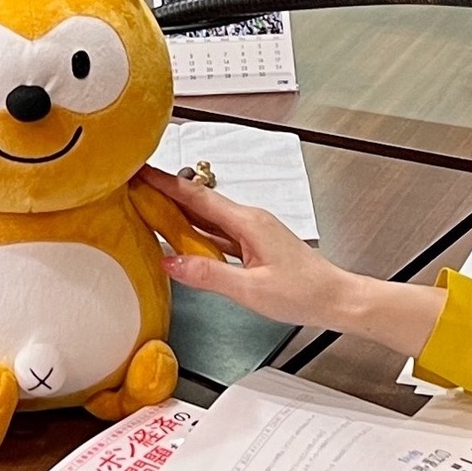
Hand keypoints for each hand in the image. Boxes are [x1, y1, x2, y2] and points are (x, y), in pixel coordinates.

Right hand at [136, 166, 442, 358]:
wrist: (336, 298)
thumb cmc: (304, 293)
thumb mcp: (250, 289)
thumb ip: (209, 275)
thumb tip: (171, 263)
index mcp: (248, 222)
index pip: (197, 198)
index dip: (166, 184)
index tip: (141, 172)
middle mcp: (249, 220)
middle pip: (199, 203)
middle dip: (166, 193)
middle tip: (135, 186)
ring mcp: (253, 232)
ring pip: (208, 218)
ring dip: (179, 213)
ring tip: (149, 208)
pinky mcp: (255, 245)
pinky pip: (218, 233)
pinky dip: (196, 232)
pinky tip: (182, 239)